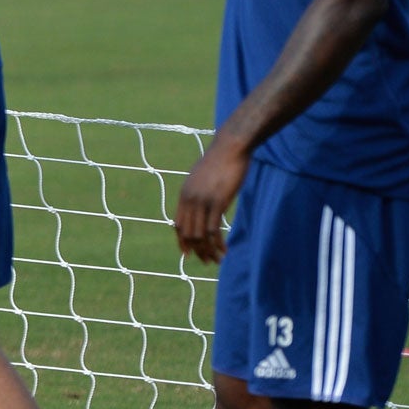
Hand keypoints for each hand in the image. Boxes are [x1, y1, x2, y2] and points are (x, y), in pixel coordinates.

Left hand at [175, 136, 249, 264]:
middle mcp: (189, 200)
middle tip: (208, 261)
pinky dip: (218, 244)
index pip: (178, 225)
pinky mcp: (218, 202)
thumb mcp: (202, 177)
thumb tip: (201, 200)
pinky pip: (214, 230)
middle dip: (196, 251)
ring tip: (217, 260)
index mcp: (184, 194)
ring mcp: (202, 201)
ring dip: (208, 251)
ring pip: (200, 235)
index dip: (182, 241)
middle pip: (188, 233)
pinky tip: (225, 250)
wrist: (231, 147)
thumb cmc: (220, 161)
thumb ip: (199, 191)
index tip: (189, 254)